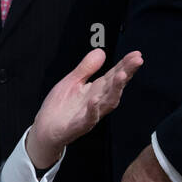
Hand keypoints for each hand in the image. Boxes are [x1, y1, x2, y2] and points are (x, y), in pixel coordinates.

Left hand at [27, 49, 143, 168]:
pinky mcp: (78, 126)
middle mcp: (97, 101)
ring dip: (116, 89)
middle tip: (137, 61)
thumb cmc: (60, 107)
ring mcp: (90, 114)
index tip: (136, 54)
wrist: (45, 129)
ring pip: (107, 102)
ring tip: (121, 75)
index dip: (125, 64)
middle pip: (115, 86)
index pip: (114, 75)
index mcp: (96, 90)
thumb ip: (86, 68)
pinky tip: (95, 100)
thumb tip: (101, 52)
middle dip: (126, 73)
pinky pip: (88, 119)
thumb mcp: (72, 81)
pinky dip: (93, 110)